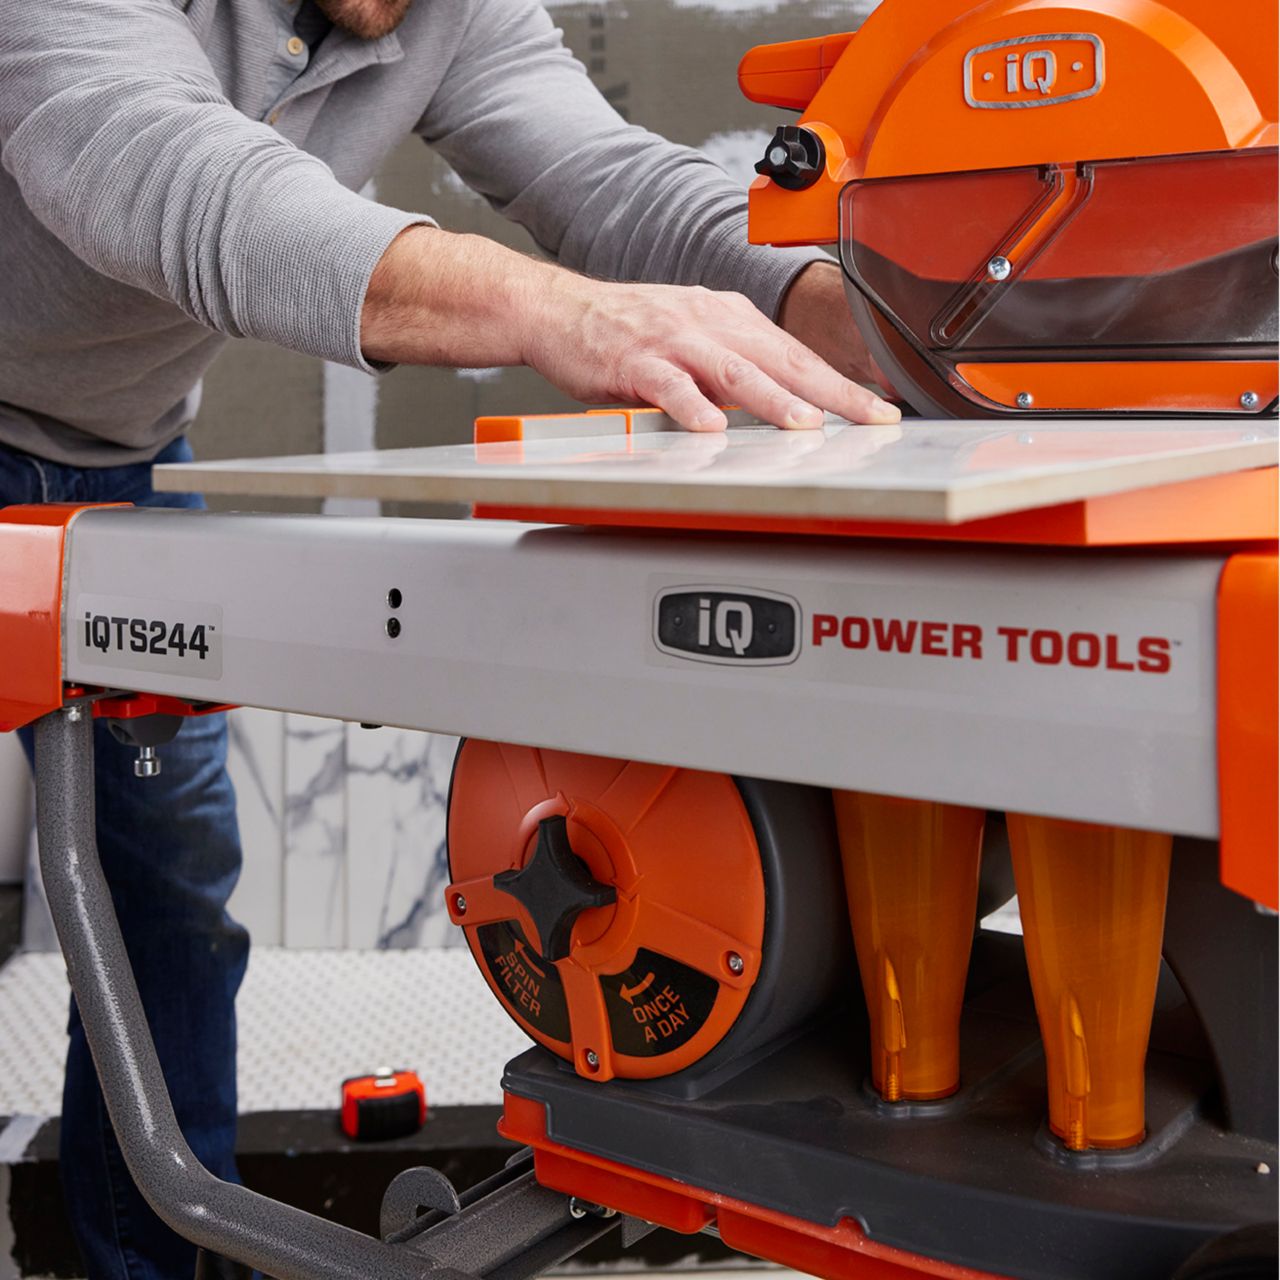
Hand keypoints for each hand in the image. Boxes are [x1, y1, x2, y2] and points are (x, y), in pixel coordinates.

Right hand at [361, 227, 900, 431]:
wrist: (557, 310)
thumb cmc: (624, 330)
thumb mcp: (691, 335)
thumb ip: (736, 364)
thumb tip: (784, 397)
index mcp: (727, 316)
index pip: (797, 351)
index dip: (841, 381)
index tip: (880, 407)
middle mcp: (706, 321)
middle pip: (780, 358)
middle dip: (831, 391)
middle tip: (871, 418)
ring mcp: (670, 340)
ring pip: (732, 369)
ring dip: (772, 398)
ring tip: (806, 424)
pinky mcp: (632, 361)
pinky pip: (667, 386)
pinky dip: (691, 406)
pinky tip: (711, 428)